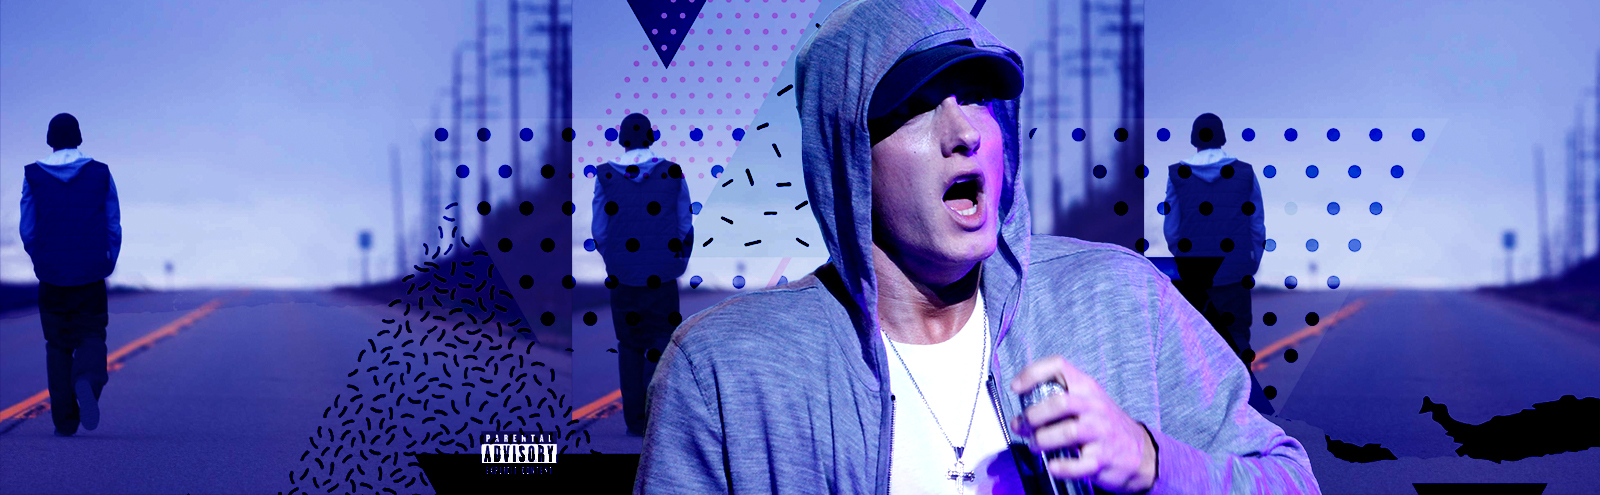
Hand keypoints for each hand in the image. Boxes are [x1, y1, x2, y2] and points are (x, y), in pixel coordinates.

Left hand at [1009, 355, 1156, 493]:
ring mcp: (1101, 432)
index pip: (1059, 366)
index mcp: (1087, 387)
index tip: (1015, 387)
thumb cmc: (1103, 425)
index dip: (1033, 373)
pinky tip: (1052, 465)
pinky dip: (1061, 466)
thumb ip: (1057, 400)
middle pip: (1059, 403)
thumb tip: (1020, 413)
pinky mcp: (1103, 458)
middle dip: (1033, 416)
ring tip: (1034, 445)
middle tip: (1021, 426)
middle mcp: (1094, 406)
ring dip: (1042, 440)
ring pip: (1067, 432)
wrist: (1139, 452)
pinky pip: (1079, 464)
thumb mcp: (1086, 402)